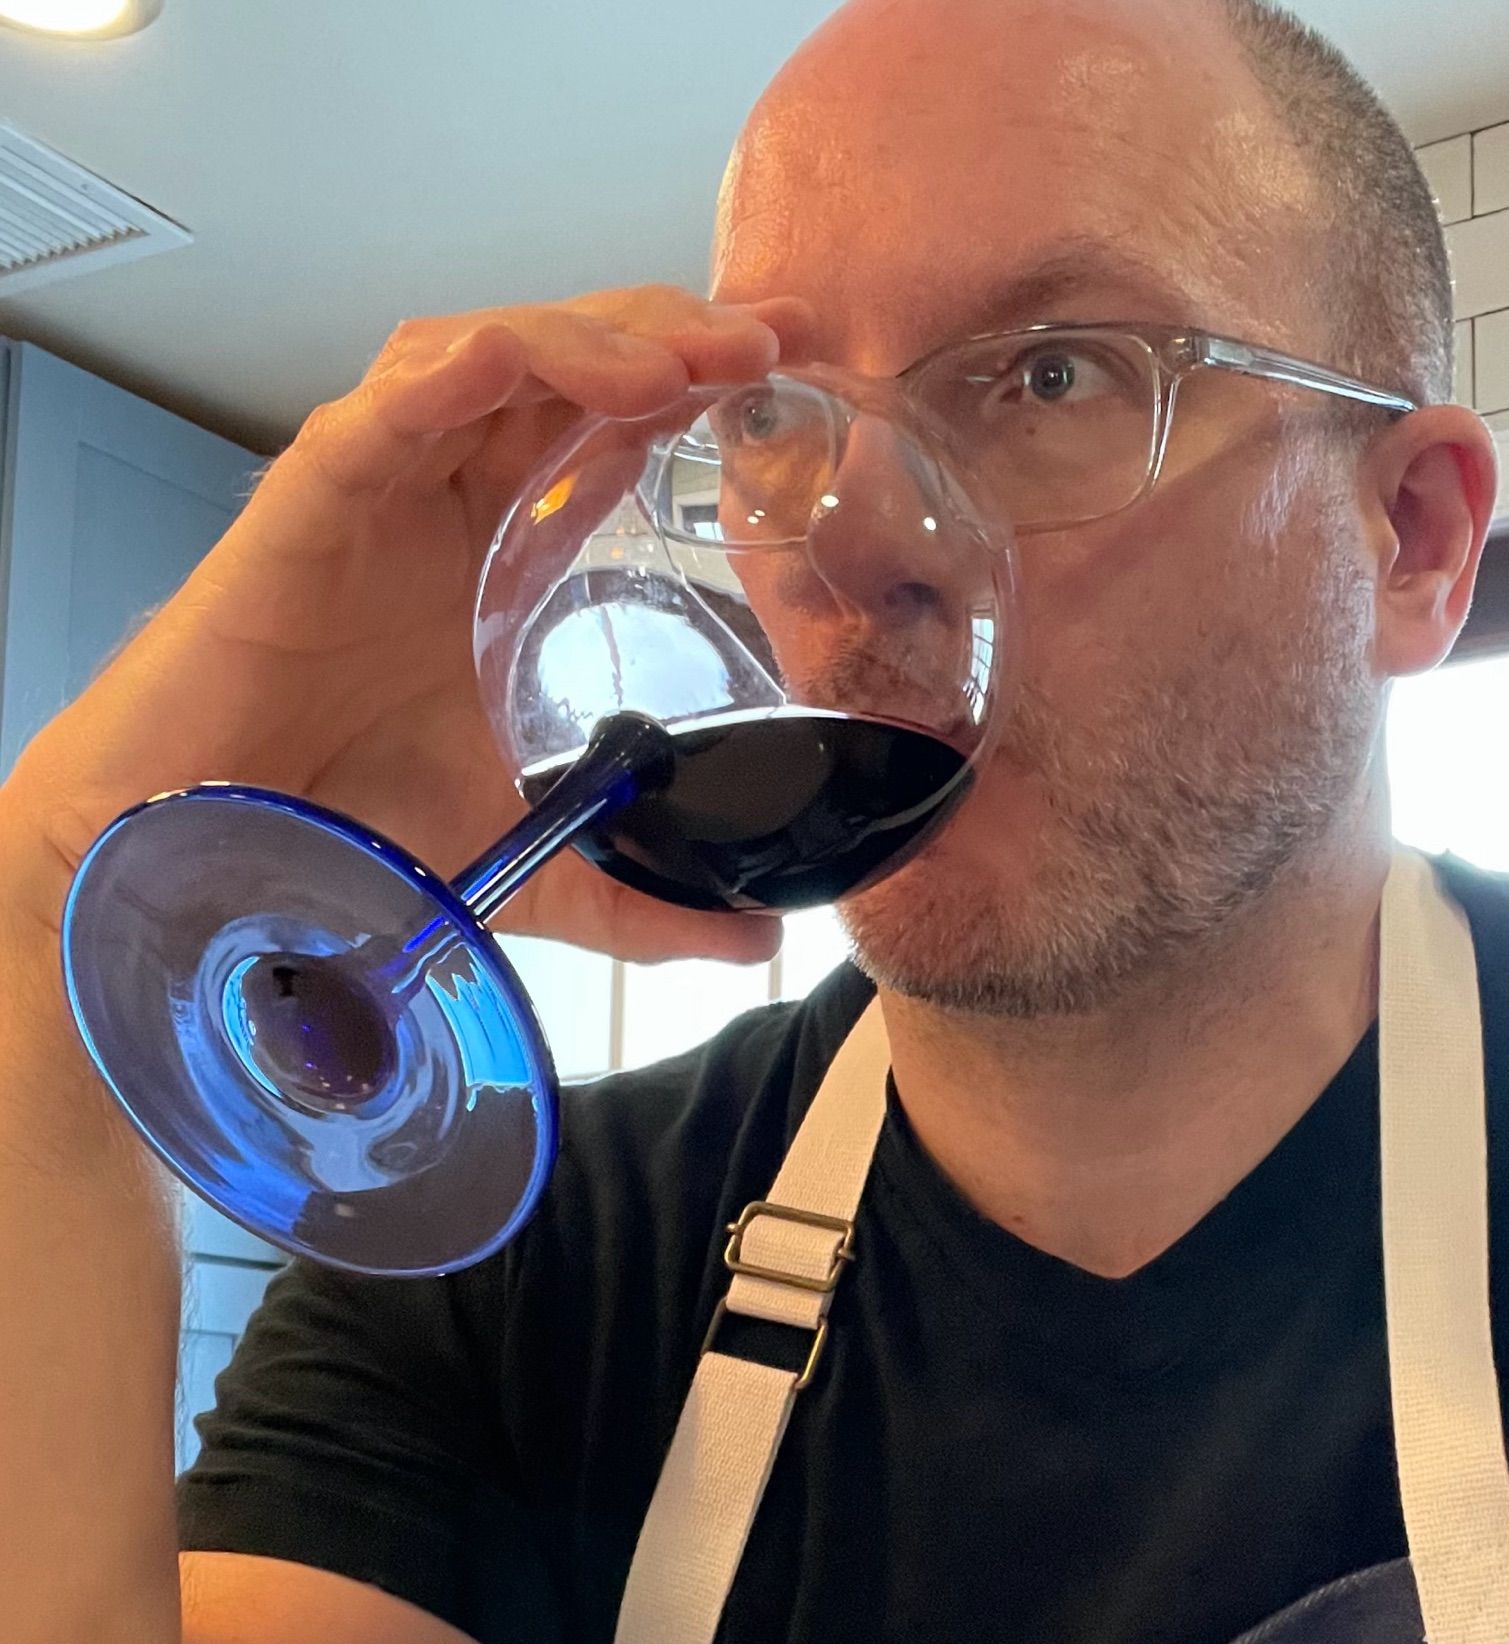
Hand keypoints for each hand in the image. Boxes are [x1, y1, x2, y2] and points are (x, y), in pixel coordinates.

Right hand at [0, 284, 807, 963]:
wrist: (211, 854)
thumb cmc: (347, 828)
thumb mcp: (532, 864)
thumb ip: (641, 901)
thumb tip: (756, 947)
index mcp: (506, 553)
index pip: (616, 432)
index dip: (704, 384)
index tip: (801, 365)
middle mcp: (450, 500)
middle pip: (572, 368)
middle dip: (676, 336)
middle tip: (773, 338)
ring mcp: (382, 489)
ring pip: (490, 357)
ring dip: (592, 342)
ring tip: (687, 361)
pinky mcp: (310, 503)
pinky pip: (385, 408)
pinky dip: (456, 375)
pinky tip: (528, 366)